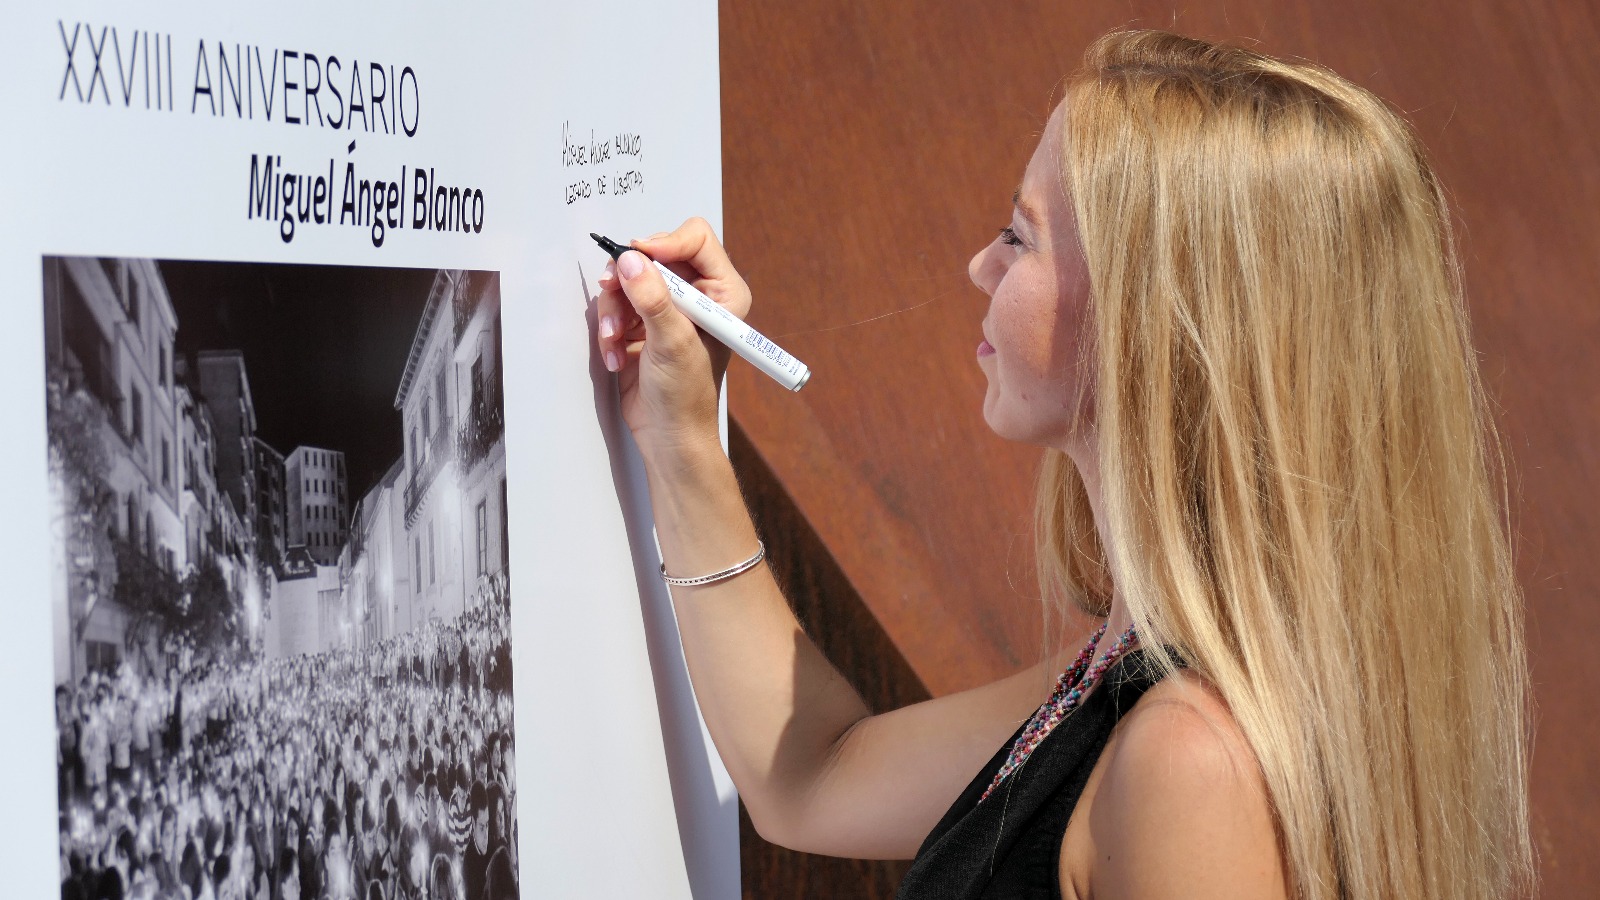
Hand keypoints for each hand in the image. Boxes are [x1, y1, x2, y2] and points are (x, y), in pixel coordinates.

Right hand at [595, 217, 752, 456]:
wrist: (668, 437)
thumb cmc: (686, 395)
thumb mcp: (672, 342)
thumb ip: (652, 298)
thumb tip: (631, 260)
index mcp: (722, 292)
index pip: (695, 238)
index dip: (664, 243)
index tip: (637, 259)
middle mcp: (698, 295)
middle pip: (653, 256)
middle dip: (628, 281)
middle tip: (611, 293)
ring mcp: (668, 308)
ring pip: (628, 280)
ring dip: (614, 310)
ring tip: (613, 340)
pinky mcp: (643, 324)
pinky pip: (617, 306)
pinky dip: (610, 329)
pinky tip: (615, 356)